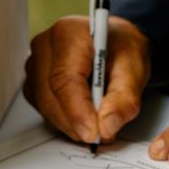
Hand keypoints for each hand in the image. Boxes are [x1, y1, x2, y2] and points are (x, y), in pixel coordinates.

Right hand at [23, 15, 150, 142]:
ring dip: (71, 125)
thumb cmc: (122, 50)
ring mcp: (35, 65)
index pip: (64, 80)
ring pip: (45, 108)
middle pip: (50, 98)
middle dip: (76, 124)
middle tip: (102, 134)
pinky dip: (65, 121)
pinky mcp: (34, 82)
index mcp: (69, 34)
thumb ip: (124, 99)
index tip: (93, 133)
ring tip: (97, 122)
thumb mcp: (135, 70)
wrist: (115, 45)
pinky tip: (84, 115)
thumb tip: (107, 127)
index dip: (77, 112)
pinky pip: (44, 111)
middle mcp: (44, 47)